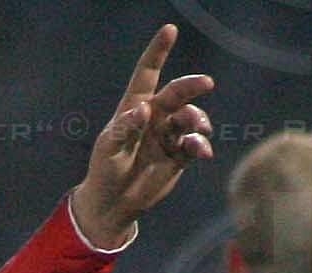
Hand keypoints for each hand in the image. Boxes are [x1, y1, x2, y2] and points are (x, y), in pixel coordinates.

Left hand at [71, 25, 216, 249]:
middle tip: (206, 83)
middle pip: (177, 93)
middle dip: (192, 86)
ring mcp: (169, 135)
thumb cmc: (105, 170)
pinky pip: (195, 144)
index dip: (158, 51)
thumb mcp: (109, 149)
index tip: (170, 30)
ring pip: (190, 118)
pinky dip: (201, 145)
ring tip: (198, 129)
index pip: (147, 73)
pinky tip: (201, 152)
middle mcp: (155, 117)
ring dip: (197, 119)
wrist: (114, 204)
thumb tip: (143, 109)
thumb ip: (125, 128)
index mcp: (134, 108)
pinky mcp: (179, 156)